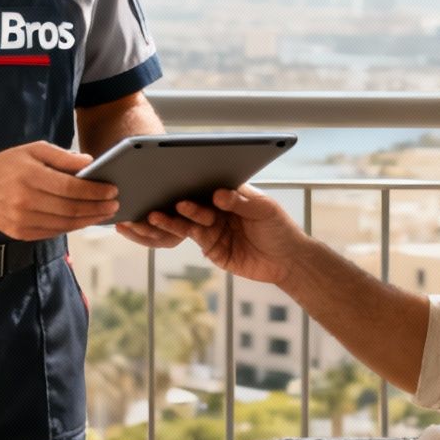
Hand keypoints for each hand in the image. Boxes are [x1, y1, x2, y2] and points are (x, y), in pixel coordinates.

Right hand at [0, 142, 118, 240]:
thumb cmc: (9, 164)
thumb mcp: (34, 150)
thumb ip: (63, 157)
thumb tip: (91, 164)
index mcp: (29, 176)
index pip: (71, 188)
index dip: (94, 191)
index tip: (112, 190)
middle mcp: (24, 201)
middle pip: (70, 209)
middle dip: (96, 208)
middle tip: (114, 205)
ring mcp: (21, 220)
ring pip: (64, 224)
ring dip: (87, 220)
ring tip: (103, 214)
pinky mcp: (19, 233)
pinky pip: (52, 232)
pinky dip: (70, 227)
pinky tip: (82, 220)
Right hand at [121, 185, 307, 284]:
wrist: (288, 261)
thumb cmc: (280, 228)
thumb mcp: (265, 210)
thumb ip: (242, 202)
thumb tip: (218, 194)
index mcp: (229, 192)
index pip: (206, 183)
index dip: (191, 180)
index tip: (174, 178)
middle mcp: (217, 207)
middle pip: (191, 201)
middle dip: (172, 200)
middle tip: (157, 197)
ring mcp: (212, 227)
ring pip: (185, 220)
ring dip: (168, 218)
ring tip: (151, 216)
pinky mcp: (210, 247)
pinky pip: (189, 237)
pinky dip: (173, 231)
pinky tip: (163, 227)